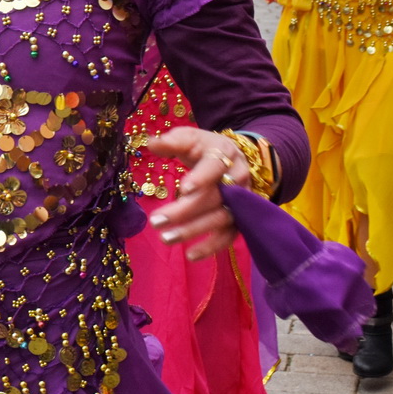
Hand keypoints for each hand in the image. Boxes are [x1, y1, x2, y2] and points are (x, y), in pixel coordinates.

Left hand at [145, 126, 243, 260]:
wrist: (235, 158)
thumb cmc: (204, 148)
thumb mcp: (190, 138)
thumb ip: (172, 141)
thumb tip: (151, 143)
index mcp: (224, 155)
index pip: (214, 167)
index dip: (201, 178)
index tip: (183, 188)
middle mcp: (237, 180)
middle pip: (213, 197)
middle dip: (185, 210)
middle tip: (156, 221)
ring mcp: (241, 202)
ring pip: (220, 218)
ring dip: (194, 231)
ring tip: (166, 238)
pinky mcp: (240, 219)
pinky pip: (229, 236)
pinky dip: (212, 247)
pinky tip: (191, 255)